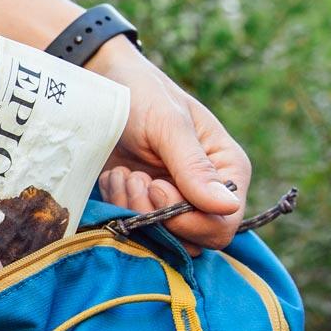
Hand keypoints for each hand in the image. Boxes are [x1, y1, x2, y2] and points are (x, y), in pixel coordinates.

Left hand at [89, 38, 251, 252]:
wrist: (102, 91)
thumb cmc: (143, 96)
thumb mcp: (168, 124)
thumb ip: (194, 167)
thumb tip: (228, 207)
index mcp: (228, 171)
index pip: (224, 224)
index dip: (190, 220)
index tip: (156, 188)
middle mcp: (206, 193)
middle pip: (193, 239)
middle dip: (157, 214)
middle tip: (135, 177)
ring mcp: (173, 203)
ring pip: (162, 238)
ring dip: (134, 209)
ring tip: (123, 173)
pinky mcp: (143, 206)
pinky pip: (135, 228)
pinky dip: (118, 206)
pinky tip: (113, 176)